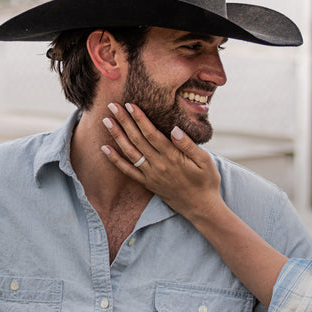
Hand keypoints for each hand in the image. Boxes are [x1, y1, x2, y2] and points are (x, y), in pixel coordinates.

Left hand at [99, 102, 223, 217]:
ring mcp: (151, 175)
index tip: (130, 105)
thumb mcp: (205, 161)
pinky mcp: (147, 183)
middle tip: (112, 106)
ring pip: (130, 152)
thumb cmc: (206, 181)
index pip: (151, 134)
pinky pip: (128, 171)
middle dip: (124, 121)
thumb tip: (175, 129)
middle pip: (137, 139)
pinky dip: (115, 160)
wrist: (201, 207)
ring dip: (117, 136)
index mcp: (173, 157)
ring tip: (106, 121)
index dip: (140, 119)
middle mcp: (158, 165)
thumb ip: (189, 145)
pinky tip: (105, 149)